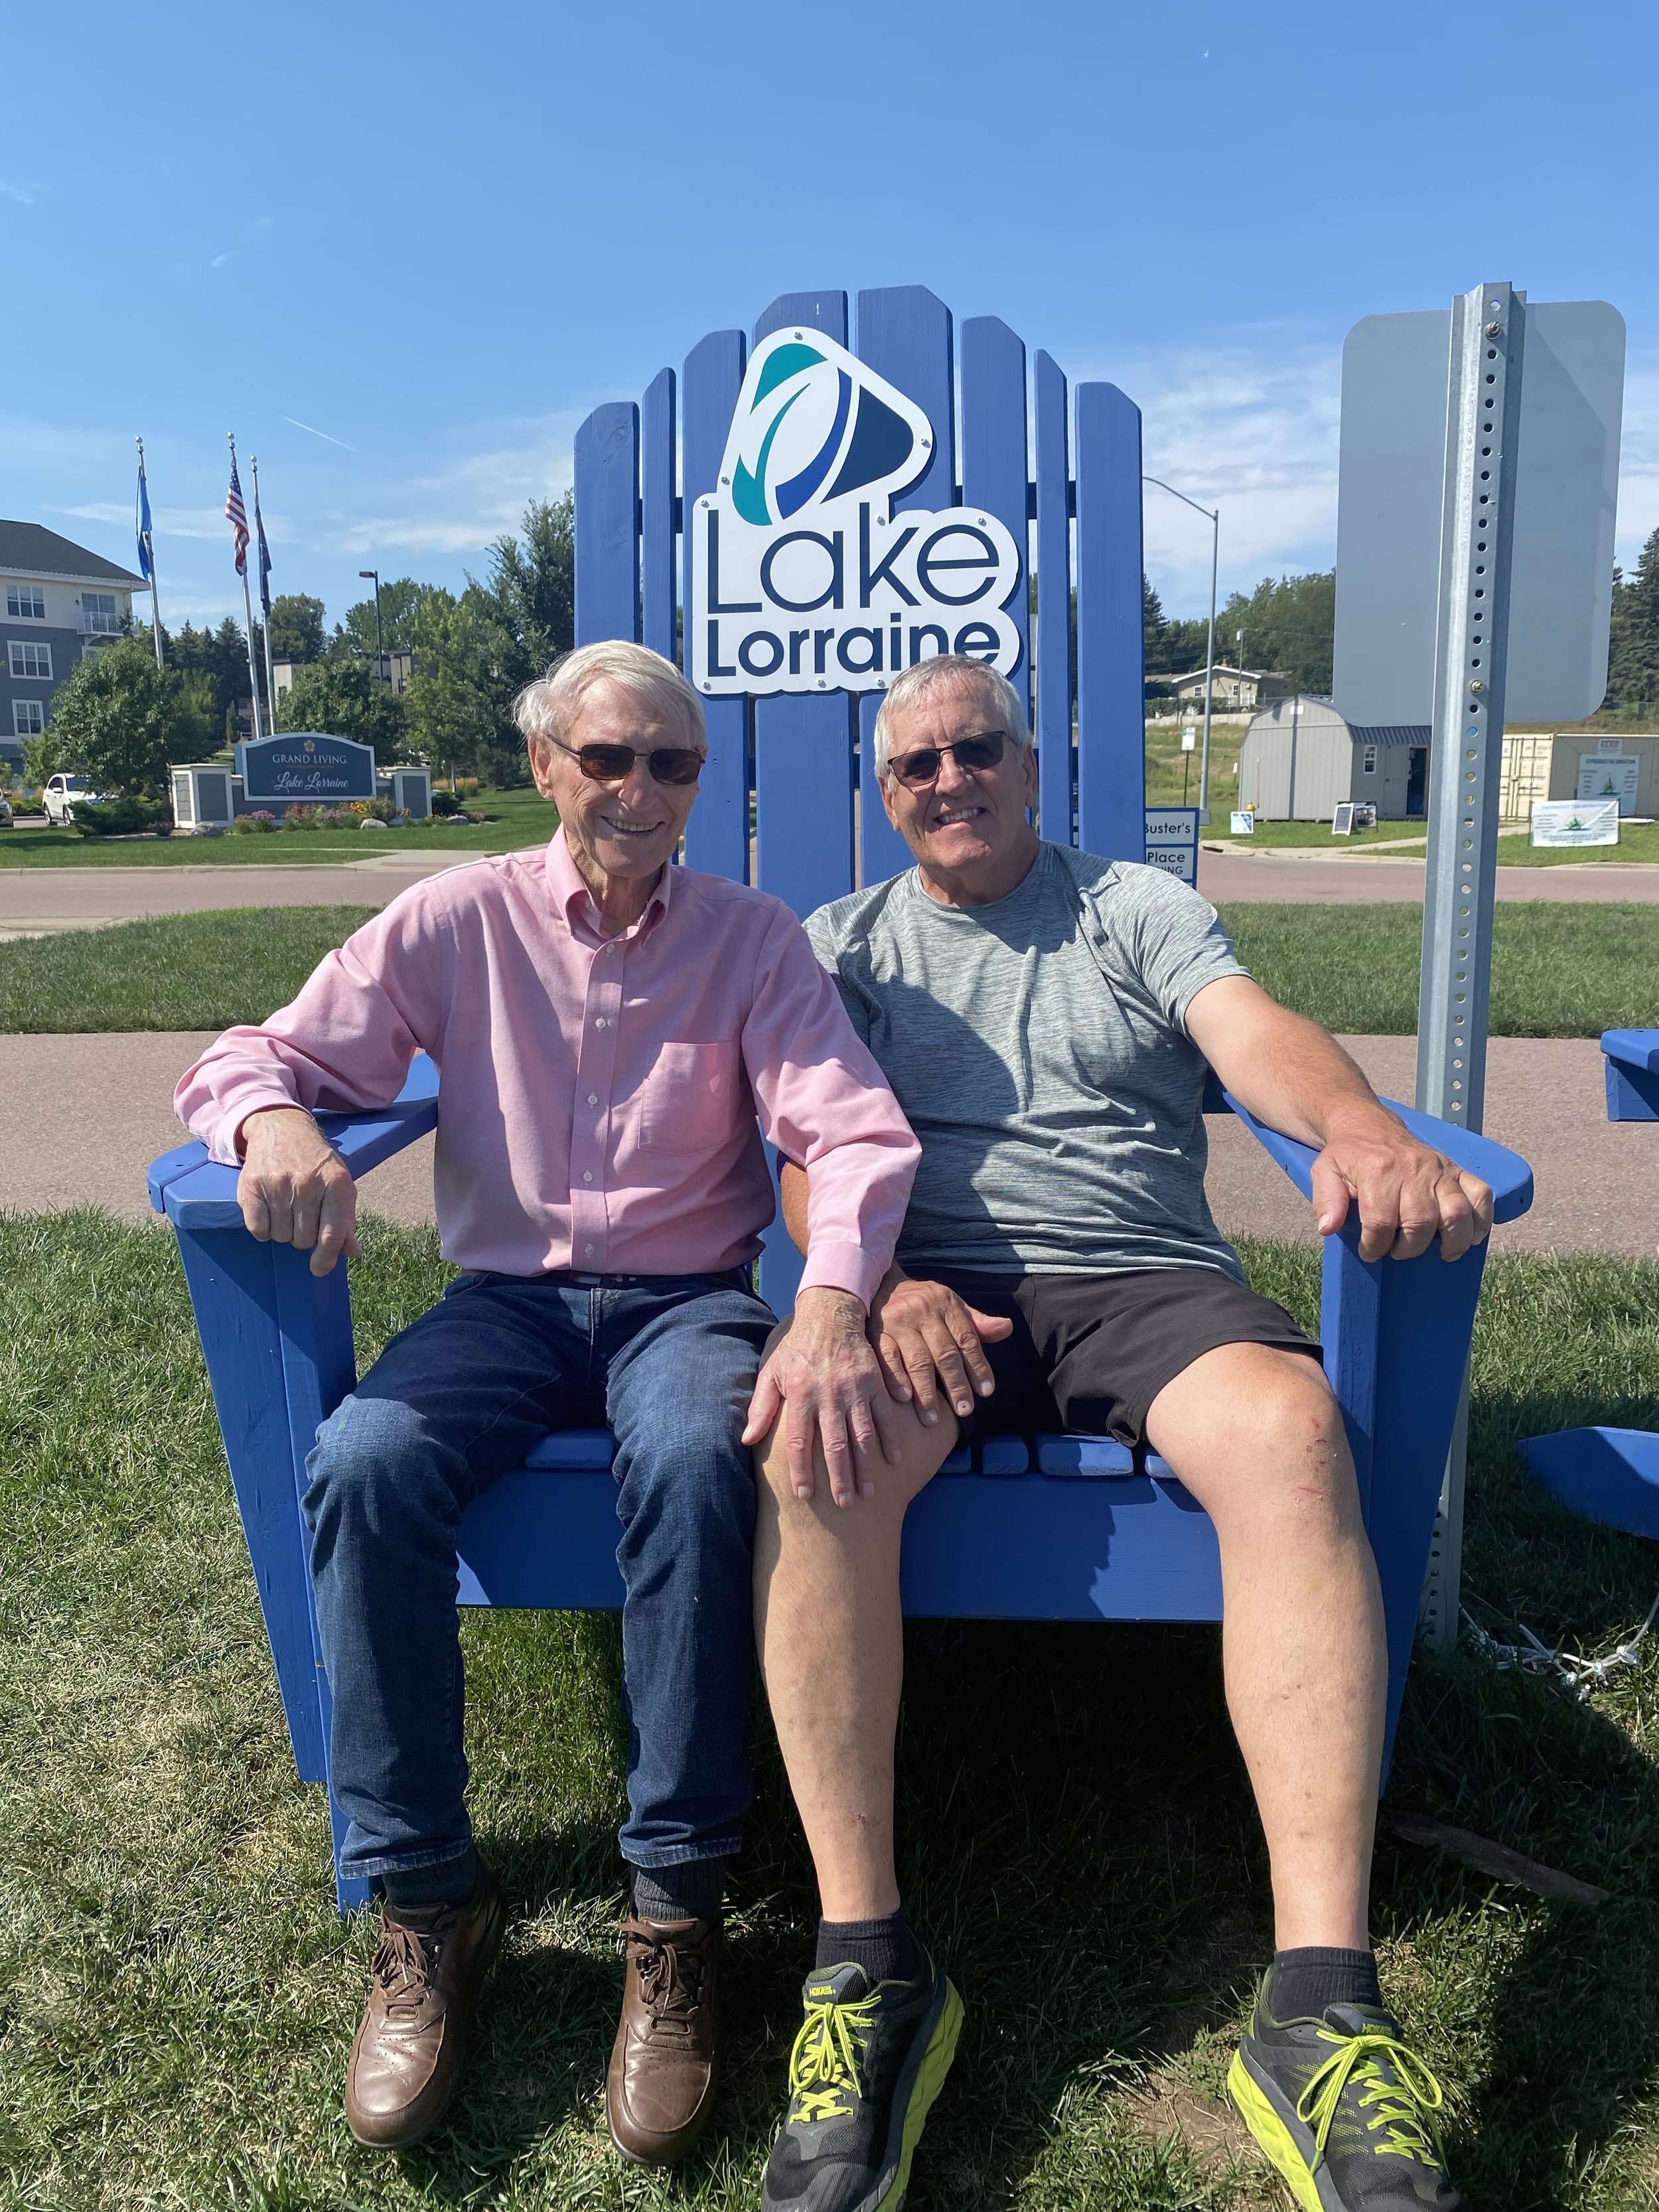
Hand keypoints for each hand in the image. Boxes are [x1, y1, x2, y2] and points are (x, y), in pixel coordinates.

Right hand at [237, 1105, 360, 1276]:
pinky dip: (263, 1228)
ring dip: (283, 1231)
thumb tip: (354, 1253)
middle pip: (304, 1239)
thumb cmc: (315, 1163)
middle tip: (302, 1216)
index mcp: (336, 1184)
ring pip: (281, 1237)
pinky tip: (270, 1211)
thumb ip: (345, 1220)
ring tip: (287, 1208)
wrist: (282, 1128)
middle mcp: (307, 1183)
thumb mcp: (339, 1184)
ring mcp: (278, 1183)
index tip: (319, 1268)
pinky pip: (258, 1229)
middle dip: (303, 1236)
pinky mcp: (252, 1185)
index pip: (332, 1234)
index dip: (326, 1258)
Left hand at [741, 1288, 903, 1507]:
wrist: (830, 1315)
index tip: (805, 1495)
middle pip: (833, 1444)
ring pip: (861, 1434)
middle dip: (839, 1477)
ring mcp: (854, 1389)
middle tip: (844, 1505)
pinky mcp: (874, 1382)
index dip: (801, 1470)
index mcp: (800, 1395)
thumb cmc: (797, 1349)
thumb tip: (746, 1440)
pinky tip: (894, 1461)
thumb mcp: (771, 1373)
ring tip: (868, 1493)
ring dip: (866, 1466)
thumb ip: (761, 1408)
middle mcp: (828, 1394)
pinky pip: (885, 1415)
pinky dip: (891, 1438)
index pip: (799, 1441)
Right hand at [869, 1268, 1011, 1424]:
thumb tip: (1007, 1328)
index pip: (967, 1339)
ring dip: (927, 1392)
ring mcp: (897, 1322)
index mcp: (945, 1303)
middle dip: (956, 1384)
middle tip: (965, 1410)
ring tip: (934, 1418)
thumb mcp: (952, 1306)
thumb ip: (977, 1323)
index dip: (978, 1366)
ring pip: (917, 1360)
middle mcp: (922, 1311)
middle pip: (944, 1353)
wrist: (881, 1285)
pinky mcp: (876, 1333)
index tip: (986, 1391)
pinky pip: (887, 1358)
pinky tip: (905, 1398)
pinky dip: (896, 1378)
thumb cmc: (924, 1303)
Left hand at [1310, 1109, 1493, 1261]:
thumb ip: (1327, 1200)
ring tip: (1441, 1252)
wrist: (1368, 1125)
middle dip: (1408, 1248)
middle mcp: (1414, 1169)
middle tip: (1397, 1251)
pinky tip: (1471, 1236)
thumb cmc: (1348, 1154)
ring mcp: (1439, 1169)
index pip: (1381, 1222)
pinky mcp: (1456, 1170)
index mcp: (1379, 1171)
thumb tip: (1328, 1228)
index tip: (1370, 1251)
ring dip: (1452, 1241)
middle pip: (1420, 1222)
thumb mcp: (1324, 1171)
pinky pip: (1481, 1194)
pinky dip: (1483, 1219)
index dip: (1375, 1246)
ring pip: (1457, 1212)